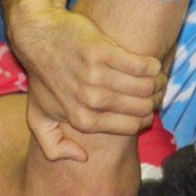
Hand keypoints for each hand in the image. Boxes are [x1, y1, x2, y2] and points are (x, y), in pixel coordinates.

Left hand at [9, 4, 164, 160]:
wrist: (37, 37)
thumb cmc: (42, 78)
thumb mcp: (38, 118)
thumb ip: (53, 146)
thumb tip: (82, 158)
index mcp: (82, 120)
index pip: (133, 126)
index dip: (146, 116)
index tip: (145, 105)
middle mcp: (90, 101)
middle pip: (143, 107)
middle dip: (155, 98)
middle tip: (154, 88)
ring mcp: (95, 77)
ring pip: (146, 86)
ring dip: (158, 81)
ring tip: (155, 76)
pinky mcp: (101, 53)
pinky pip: (142, 66)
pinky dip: (152, 65)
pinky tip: (149, 63)